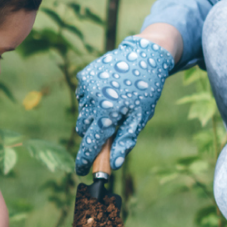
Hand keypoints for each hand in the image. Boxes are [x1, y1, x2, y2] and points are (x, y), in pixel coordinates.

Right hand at [73, 36, 177, 173]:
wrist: (143, 55)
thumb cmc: (145, 90)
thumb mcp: (140, 117)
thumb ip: (125, 141)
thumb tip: (114, 164)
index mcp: (108, 111)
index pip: (91, 143)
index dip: (85, 159)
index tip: (81, 170)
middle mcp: (93, 99)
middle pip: (83, 130)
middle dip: (93, 135)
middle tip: (108, 130)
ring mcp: (86, 87)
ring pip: (82, 115)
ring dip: (93, 117)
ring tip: (113, 105)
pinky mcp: (83, 77)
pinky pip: (82, 99)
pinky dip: (91, 102)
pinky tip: (107, 93)